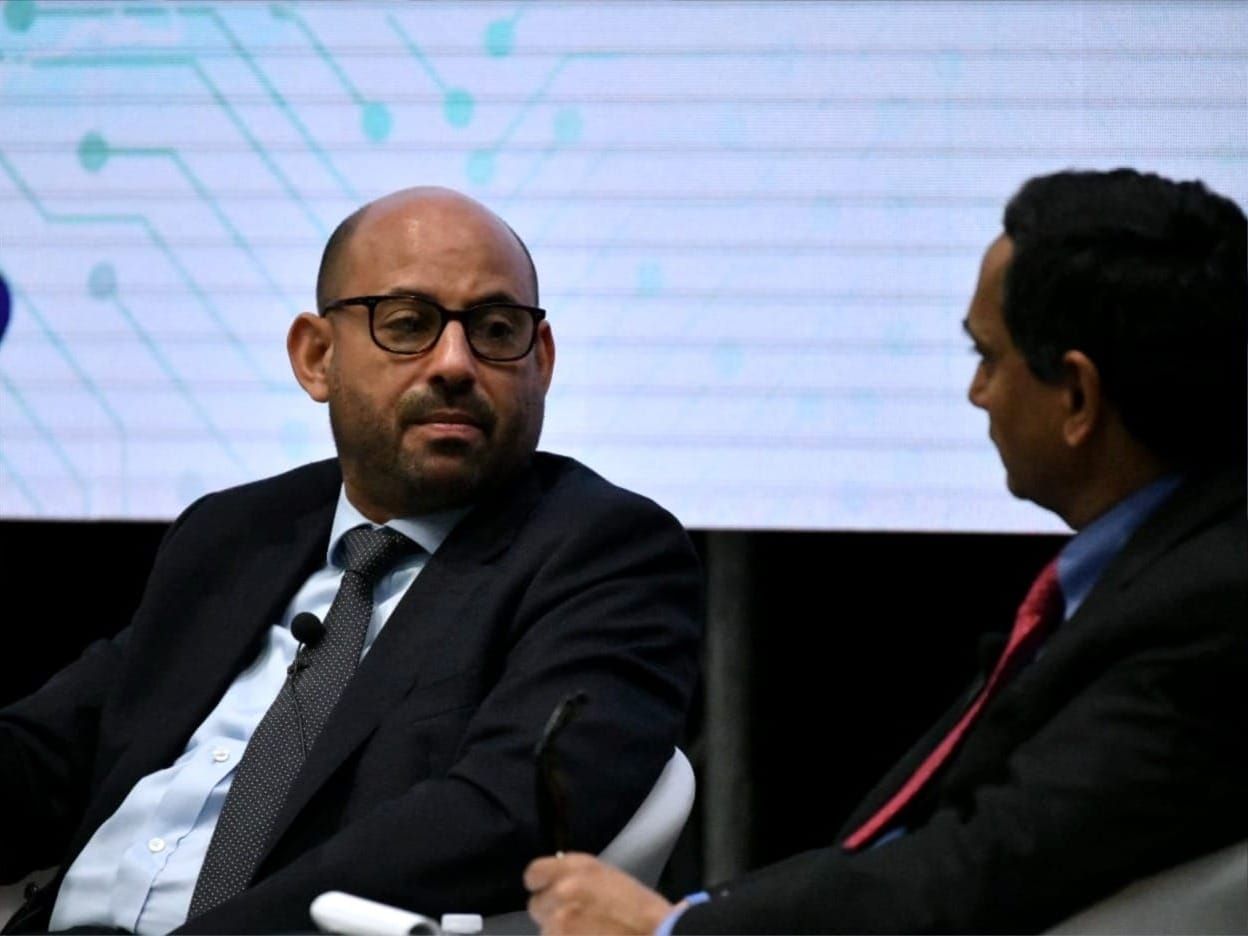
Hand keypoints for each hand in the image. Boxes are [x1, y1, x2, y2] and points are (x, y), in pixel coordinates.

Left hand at [525, 853, 675, 934]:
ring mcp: (559, 923)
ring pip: (547, 931)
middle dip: (552, 913)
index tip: (549, 893)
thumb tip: (556, 886)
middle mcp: (561, 891)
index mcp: (575, 867)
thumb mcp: (608, 878)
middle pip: (536, 906)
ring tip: (590, 935)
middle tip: (577, 921)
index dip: (541, 885)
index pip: (534, 873)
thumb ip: (577, 878)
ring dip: (562, 934)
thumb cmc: (641, 909)